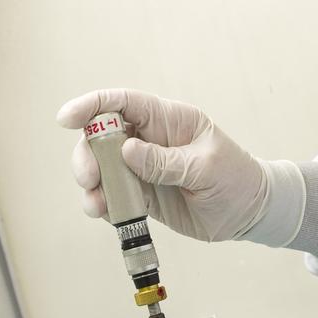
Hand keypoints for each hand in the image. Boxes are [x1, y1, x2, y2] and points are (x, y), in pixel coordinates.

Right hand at [57, 88, 303, 243]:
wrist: (250, 213)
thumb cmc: (236, 179)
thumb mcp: (206, 167)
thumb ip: (166, 161)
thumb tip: (127, 151)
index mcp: (169, 121)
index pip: (124, 103)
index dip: (92, 106)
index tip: (66, 119)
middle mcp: (150, 140)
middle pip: (102, 137)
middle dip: (87, 155)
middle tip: (88, 179)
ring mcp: (143, 168)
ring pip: (102, 168)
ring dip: (92, 184)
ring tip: (97, 205)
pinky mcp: (142, 194)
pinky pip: (112, 195)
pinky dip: (103, 204)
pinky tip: (107, 213)